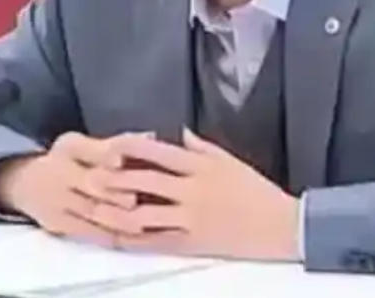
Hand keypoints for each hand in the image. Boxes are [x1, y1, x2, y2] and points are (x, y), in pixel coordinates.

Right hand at [0, 132, 140, 245]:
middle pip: (90, 182)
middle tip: (136, 199)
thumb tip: (152, 136)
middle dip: (114, 191)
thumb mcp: (85, 145)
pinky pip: (86, 231)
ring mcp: (55, 199)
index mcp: (69, 147)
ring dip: (116, 217)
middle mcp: (58, 170)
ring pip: (90, 210)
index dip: (103, 154)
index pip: (87, 149)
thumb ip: (118, 142)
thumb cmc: (67, 161)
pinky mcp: (56, 223)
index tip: (120, 160)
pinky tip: (127, 237)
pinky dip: (107, 234)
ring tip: (140, 220)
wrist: (24, 184)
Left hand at [98, 129, 300, 260]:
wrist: (283, 227)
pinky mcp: (194, 243)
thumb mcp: (231, 161)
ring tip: (96, 208)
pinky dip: (135, 240)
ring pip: (145, 214)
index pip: (158, 152)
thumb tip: (178, 132)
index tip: (110, 146)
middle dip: (115, 178)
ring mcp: (192, 218)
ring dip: (117, 211)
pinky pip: (157, 242)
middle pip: (145, 181)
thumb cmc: (257, 191)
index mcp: (201, 167)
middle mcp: (193, 190)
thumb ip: (201, 147)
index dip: (131, 148)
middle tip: (91, 176)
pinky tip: (117, 237)